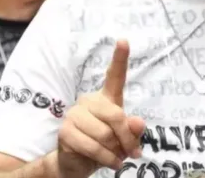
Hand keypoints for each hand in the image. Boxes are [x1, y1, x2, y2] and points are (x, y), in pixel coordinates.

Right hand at [57, 39, 145, 176]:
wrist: (78, 163)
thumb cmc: (105, 146)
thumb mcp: (124, 139)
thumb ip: (133, 130)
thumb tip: (138, 123)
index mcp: (106, 98)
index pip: (114, 76)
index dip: (120, 58)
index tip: (124, 41)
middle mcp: (89, 101)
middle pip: (116, 115)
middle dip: (127, 138)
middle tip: (133, 153)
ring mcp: (75, 114)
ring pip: (105, 134)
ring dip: (115, 152)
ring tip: (116, 158)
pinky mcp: (66, 131)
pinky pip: (94, 147)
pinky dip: (106, 159)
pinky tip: (111, 163)